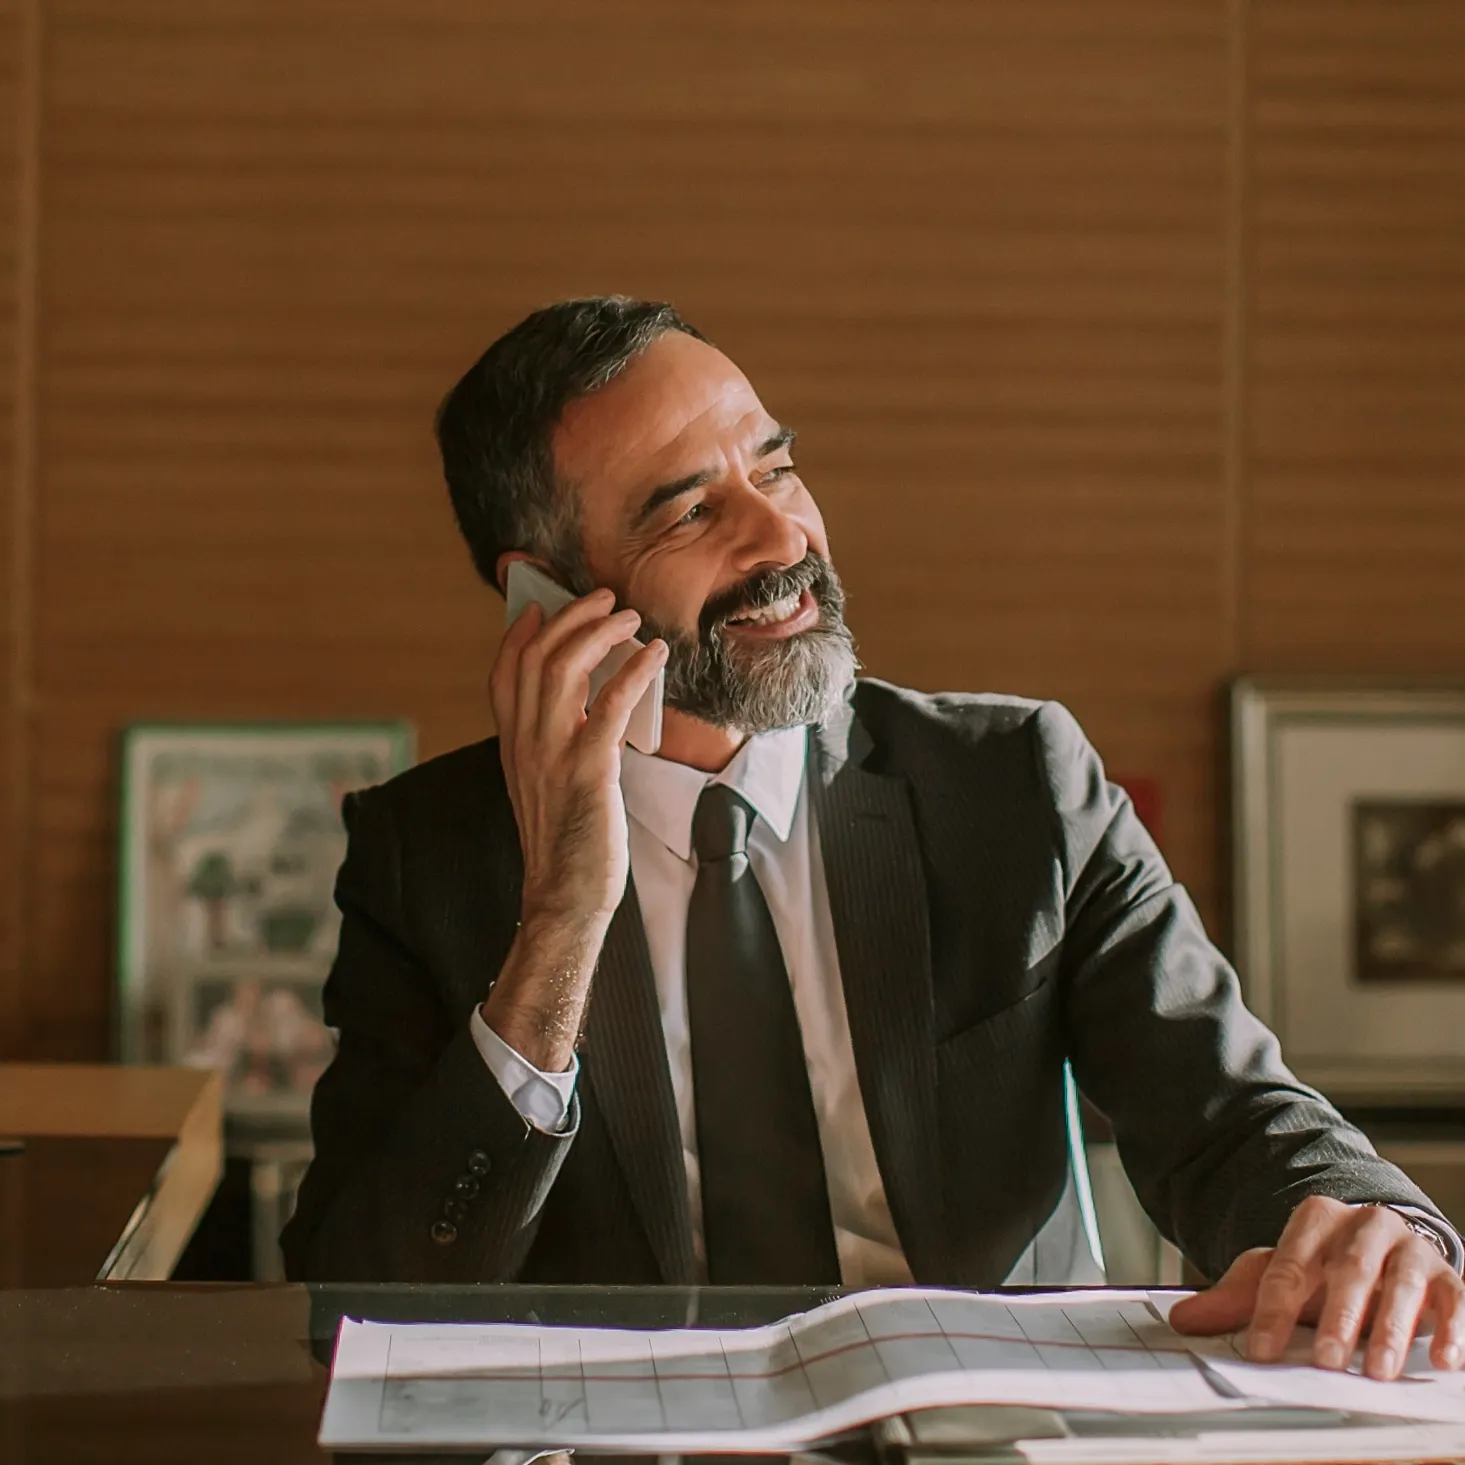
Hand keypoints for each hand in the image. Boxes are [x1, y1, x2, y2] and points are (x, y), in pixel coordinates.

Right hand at [483, 586, 666, 1070]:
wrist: (566, 896)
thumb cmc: (566, 844)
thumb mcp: (547, 786)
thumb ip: (553, 746)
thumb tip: (586, 708)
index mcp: (512, 746)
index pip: (503, 674)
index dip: (519, 634)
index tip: (539, 606)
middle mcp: (524, 743)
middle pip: (536, 657)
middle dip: (570, 617)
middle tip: (603, 599)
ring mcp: (552, 754)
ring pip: (565, 667)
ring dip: (601, 632)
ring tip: (630, 617)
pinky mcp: (587, 770)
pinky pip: (610, 704)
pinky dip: (634, 671)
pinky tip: (654, 655)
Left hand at [1169, 1196, 1464, 1378]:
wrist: (1384, 1252)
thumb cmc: (1326, 1269)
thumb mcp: (1282, 1277)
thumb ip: (1237, 1298)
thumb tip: (1183, 1318)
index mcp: (1315, 1220)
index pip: (1287, 1267)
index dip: (1272, 1311)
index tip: (1262, 1351)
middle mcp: (1364, 1225)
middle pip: (1348, 1269)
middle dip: (1337, 1317)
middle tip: (1327, 1361)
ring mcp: (1408, 1247)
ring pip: (1401, 1283)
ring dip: (1391, 1328)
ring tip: (1378, 1369)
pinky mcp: (1446, 1275)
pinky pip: (1454, 1298)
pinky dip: (1451, 1329)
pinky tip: (1445, 1360)